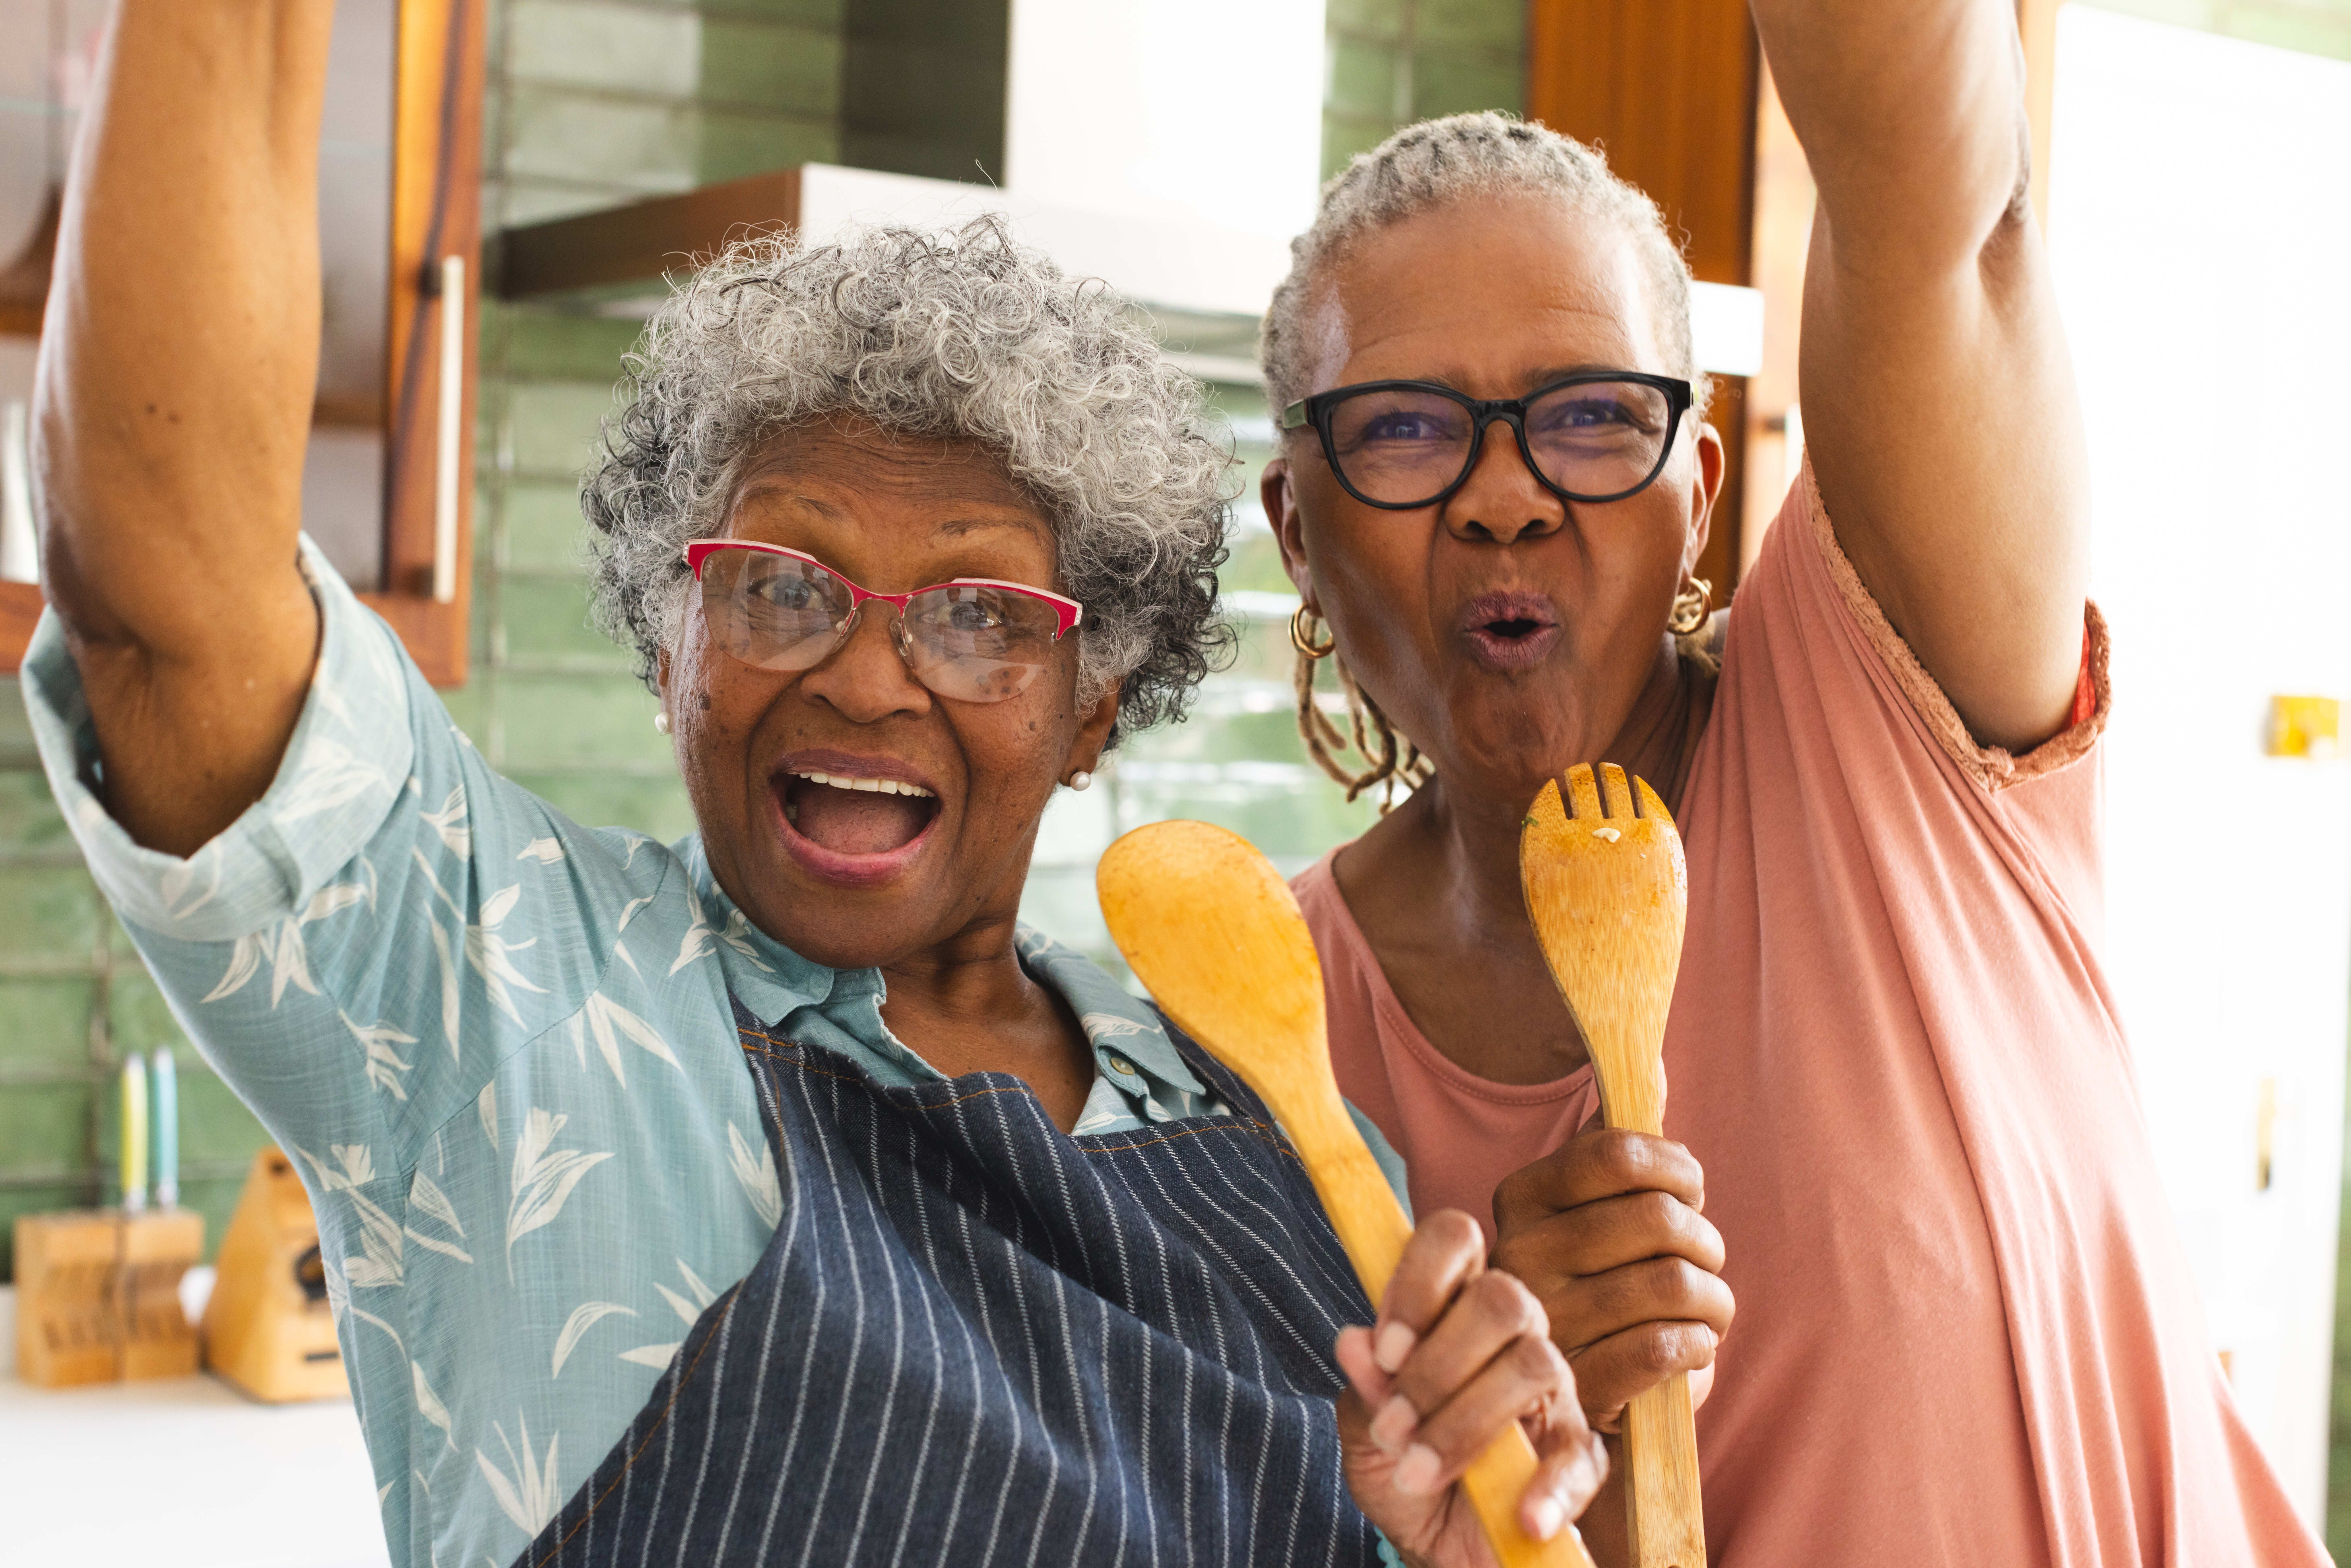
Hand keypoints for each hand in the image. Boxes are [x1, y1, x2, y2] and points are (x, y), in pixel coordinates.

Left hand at [1336, 1209, 1606, 1565]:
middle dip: (1439, 1363)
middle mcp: (1510, 1333)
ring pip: (1535, 1363)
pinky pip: (1580, 1454)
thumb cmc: (1398, 1467)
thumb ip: (1364, 1388)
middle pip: (1503, 1298)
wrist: (1435, 1543)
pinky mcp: (1578, 1452)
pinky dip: (1551, 1486)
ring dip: (1466, 1423)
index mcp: (1452, 1307)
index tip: (1387, 1348)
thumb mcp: (1364, 1431)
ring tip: (1418, 1472)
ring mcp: (1552, 1390)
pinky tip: (1523, 1516)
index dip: (1421, 1279)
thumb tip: (1353, 1342)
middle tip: (1391, 1426)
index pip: (1454, 1240)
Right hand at [1491, 1129, 1732, 1431]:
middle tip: (1703, 1259)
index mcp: (1520, 1197)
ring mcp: (1546, 1322)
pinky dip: (1700, 1341)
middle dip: (1704, 1239)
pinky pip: (1666, 1345)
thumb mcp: (1592, 1207)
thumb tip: (1651, 1065)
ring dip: (1714, 1297)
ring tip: (1706, 1308)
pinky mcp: (1579, 1385)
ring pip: (1673, 1283)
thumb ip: (1617, 1144)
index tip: (1690, 1192)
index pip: (1619, 1153)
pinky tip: (1694, 1343)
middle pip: (1658, 1217)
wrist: (1563, 1388)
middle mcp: (1520, 1254)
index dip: (1678, 1169)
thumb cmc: (1596, 1281)